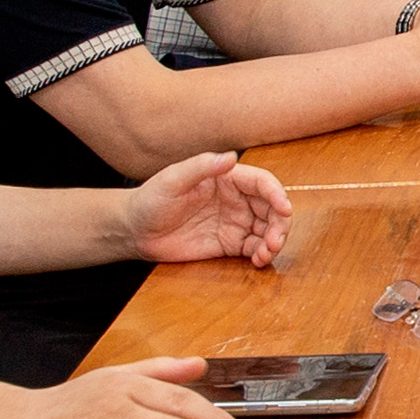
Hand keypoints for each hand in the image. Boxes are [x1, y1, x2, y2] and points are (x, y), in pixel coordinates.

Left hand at [119, 151, 290, 267]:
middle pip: (271, 208)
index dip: (277, 194)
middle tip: (275, 240)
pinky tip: (258, 260)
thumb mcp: (173, 180)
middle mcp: (236, 199)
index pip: (262, 183)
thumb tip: (231, 157)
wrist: (135, 231)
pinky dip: (262, 254)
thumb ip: (201, 167)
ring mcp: (234, 222)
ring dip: (274, 241)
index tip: (284, 209)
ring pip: (267, 229)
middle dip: (280, 224)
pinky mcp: (229, 243)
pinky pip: (254, 248)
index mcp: (227, 179)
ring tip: (266, 253)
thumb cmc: (150, 199)